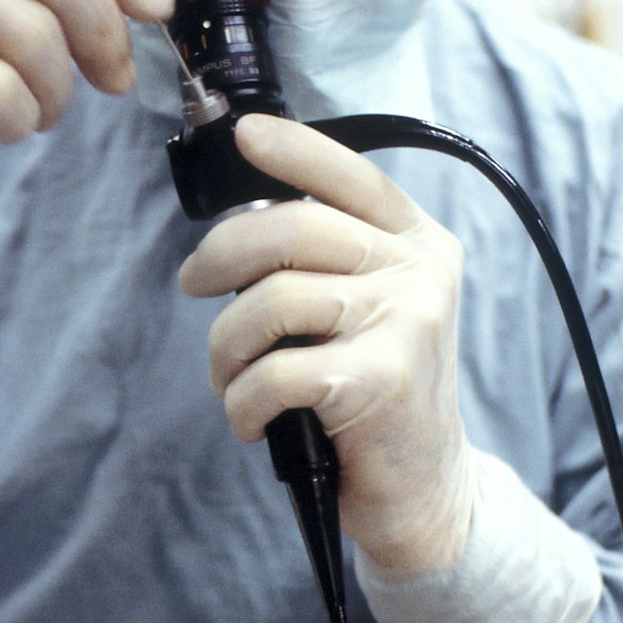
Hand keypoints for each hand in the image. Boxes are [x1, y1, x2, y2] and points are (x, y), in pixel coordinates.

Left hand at [179, 113, 475, 575]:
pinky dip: (242, 401)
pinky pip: (274, 372)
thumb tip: (245, 224)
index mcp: (420, 243)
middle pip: (293, 228)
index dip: (295, 150)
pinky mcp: (381, 380)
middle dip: (221, 255)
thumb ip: (334, 260)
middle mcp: (421, 272)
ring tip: (227, 374)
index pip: (353, 176)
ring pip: (272, 301)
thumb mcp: (377, 309)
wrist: (427, 486)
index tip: (245, 136)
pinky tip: (251, 419)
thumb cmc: (379, 393)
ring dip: (225, 345)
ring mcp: (407, 322)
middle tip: (195, 284)